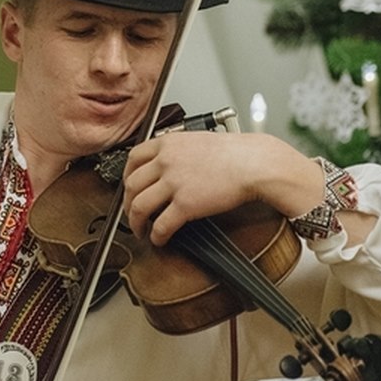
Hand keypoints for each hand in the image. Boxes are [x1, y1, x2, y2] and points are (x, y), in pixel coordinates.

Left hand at [122, 131, 324, 245]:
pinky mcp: (185, 205)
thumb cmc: (234, 153)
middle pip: (131, 185)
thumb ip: (177, 150)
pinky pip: (161, 225)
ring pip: (139, 206)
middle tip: (132, 214)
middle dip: (127, 203)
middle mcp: (166, 161)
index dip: (127, 177)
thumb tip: (166, 165)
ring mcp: (174, 183)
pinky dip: (156, 236)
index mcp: (167, 143)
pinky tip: (159, 240)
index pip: (133, 159)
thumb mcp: (196, 140)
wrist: (254, 163)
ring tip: (141, 231)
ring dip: (135, 223)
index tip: (129, 188)